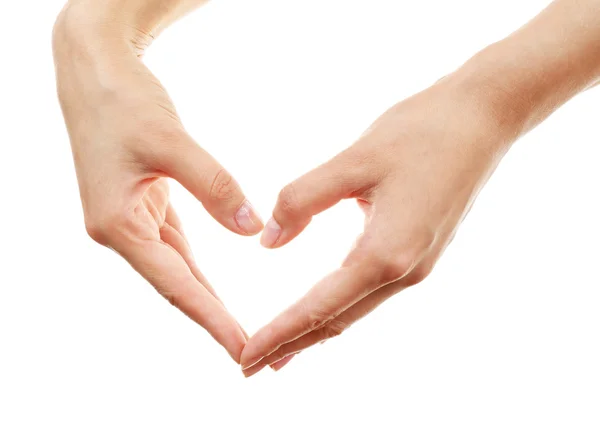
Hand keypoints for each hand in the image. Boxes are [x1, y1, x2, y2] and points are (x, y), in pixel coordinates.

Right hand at [53, 4, 262, 362]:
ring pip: (175, 268)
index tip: (241, 348)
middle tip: (247, 351)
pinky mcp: (142, 203)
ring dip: (205, 298)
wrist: (93, 72)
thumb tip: (251, 227)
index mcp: (117, 225)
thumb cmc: (122, 102)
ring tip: (233, 329)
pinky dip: (196, 268)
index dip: (211, 318)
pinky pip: (174, 246)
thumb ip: (212, 185)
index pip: (174, 284)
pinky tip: (212, 287)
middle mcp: (120, 230)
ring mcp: (130, 218)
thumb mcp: (169, 141)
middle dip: (210, 318)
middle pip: (173, 285)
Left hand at [240, 73, 518, 374]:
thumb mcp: (354, 161)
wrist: (481, 119)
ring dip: (314, 332)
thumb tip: (269, 242)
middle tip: (249, 367)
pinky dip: (337, 309)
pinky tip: (322, 310)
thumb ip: (303, 200)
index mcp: (387, 252)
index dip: (280, 334)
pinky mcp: (418, 252)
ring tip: (280, 350)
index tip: (246, 358)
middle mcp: (404, 270)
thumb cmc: (420, 133)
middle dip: (291, 345)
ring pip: (354, 310)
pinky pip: (369, 293)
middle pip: (337, 320)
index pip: (320, 308)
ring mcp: (416, 265)